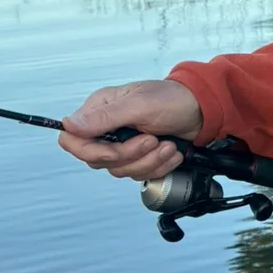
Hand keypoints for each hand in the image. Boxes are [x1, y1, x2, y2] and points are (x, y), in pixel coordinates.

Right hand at [59, 79, 202, 181]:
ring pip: (120, 170)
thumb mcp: (140, 104)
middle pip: (97, 160)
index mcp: (101, 109)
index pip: (72, 140)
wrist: (204, 109)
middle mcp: (108, 128)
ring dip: (148, 161)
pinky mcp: (138, 156)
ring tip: (167, 145)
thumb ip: (105, 117)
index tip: (115, 150)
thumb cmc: (175, 98)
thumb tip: (69, 125)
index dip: (90, 152)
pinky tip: (170, 152)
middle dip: (130, 156)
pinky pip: (138, 174)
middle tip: (152, 141)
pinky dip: (157, 167)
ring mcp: (123, 143)